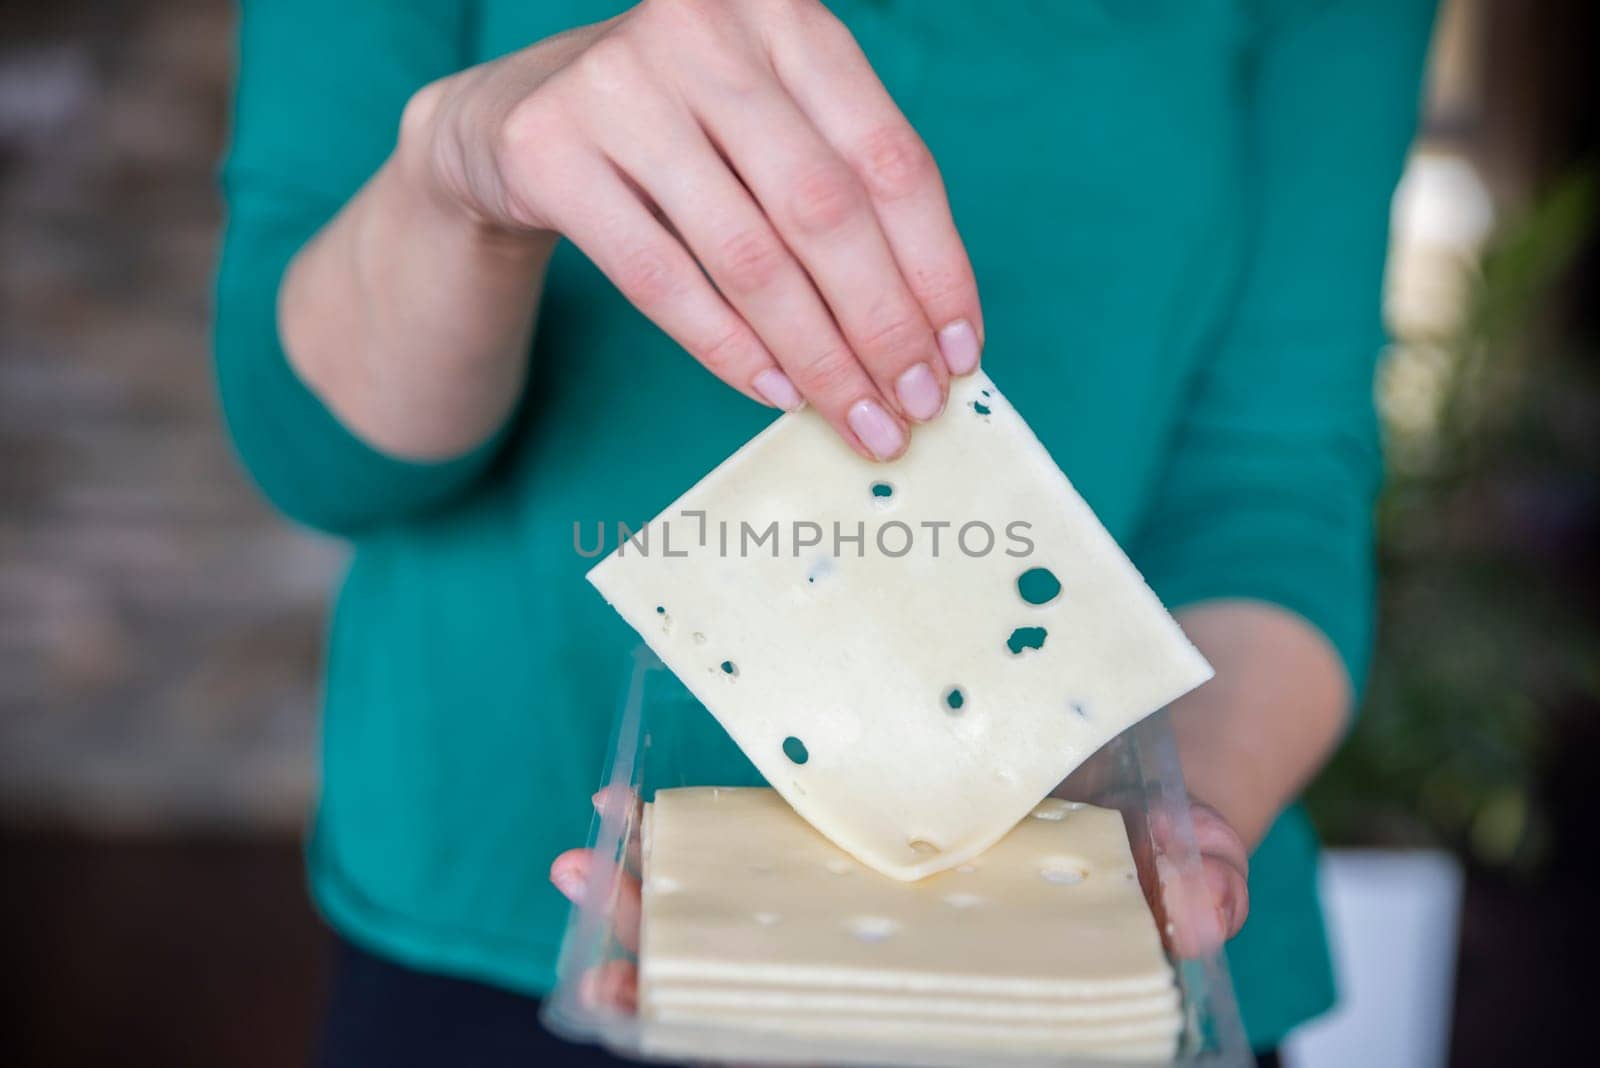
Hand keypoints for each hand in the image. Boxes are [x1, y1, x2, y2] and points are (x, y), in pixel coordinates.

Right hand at [405, 0, 983, 460]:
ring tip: (854, 418)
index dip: (936, 265)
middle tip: (913, 407)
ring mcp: (620, 84)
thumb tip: (931, 331)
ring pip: (748, 255)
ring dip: (815, 356)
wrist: (517, 118)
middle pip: (825, 211)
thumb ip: (841, 190)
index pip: (889, 157)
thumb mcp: (767, 122)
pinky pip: (662, 278)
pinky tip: (775, 393)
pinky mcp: (549, 148)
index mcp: (785, 13)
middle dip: (882, 326)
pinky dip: (728, 348)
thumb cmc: (678, 130)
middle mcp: (705, 29)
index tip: (960, 351)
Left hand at [547, 789, 1249, 1013]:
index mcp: (973, 1002)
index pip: (851, 1039)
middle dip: (671, 978)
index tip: (651, 1017)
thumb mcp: (1195, 844)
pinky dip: (698, 843)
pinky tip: (639, 805)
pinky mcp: (854, 845)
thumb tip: (1204, 910)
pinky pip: (764, 858)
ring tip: (590, 862)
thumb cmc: (1167, 827)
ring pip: (749, 932)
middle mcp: (906, 969)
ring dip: (659, 908)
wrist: (1148, 742)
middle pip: (771, 999)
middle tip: (596, 941)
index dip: (748, 1042)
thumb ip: (1200, 876)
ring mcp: (870, 906)